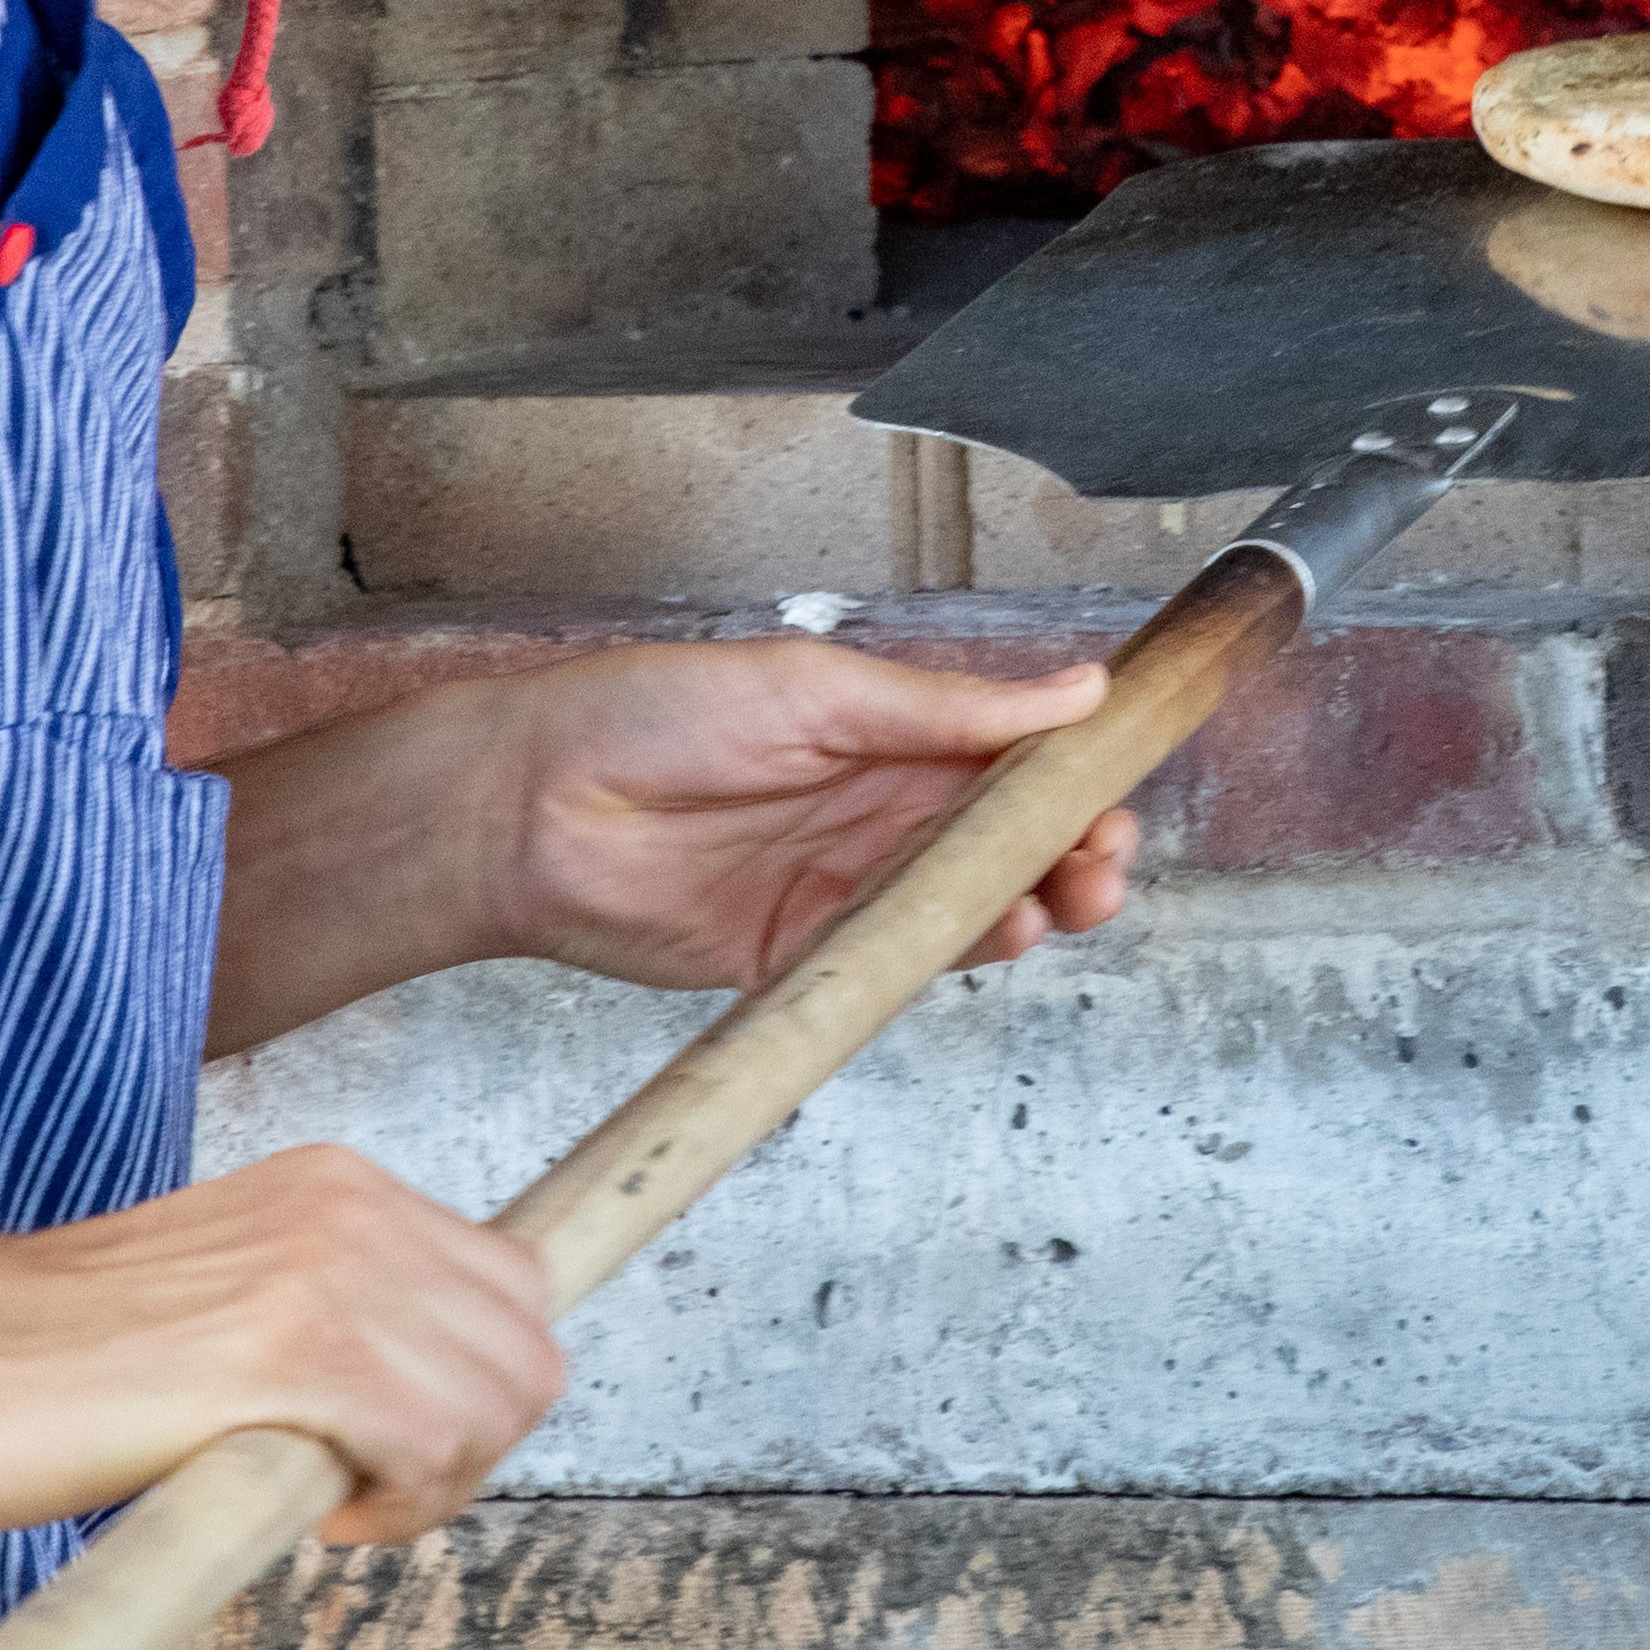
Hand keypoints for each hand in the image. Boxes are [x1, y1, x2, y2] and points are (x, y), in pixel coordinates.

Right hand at [0, 1143, 560, 1539]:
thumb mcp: (231, 1297)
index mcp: (336, 1184)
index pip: (509, 1286)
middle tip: (367, 1492)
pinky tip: (318, 1512)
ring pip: (501, 1396)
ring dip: (442, 1480)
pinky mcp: (290, 1349)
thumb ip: (330, 1317)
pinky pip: (436, 1439)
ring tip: (333, 1503)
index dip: (472, 1390)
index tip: (390, 1448)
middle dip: (474, 1442)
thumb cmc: (53, 1359)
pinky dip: (403, 1502)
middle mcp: (348, 1207)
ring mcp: (325, 1270)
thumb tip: (428, 1389)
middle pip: (526, 1345)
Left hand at [483, 640, 1140, 993]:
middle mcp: (876, 810)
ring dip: (1035, 905)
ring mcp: (845, 885)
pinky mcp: (806, 954)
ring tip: (1072, 898)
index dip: (1076, 781)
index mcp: (888, 732)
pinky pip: (902, 963)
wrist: (530, 805)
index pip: (1013, 760)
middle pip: (1008, 844)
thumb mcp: (815, 689)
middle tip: (1106, 863)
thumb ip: (946, 707)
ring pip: (970, 907)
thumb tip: (1076, 686)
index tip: (1120, 793)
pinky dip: (958, 956)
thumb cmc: (648, 714)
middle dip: (1074, 854)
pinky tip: (1001, 936)